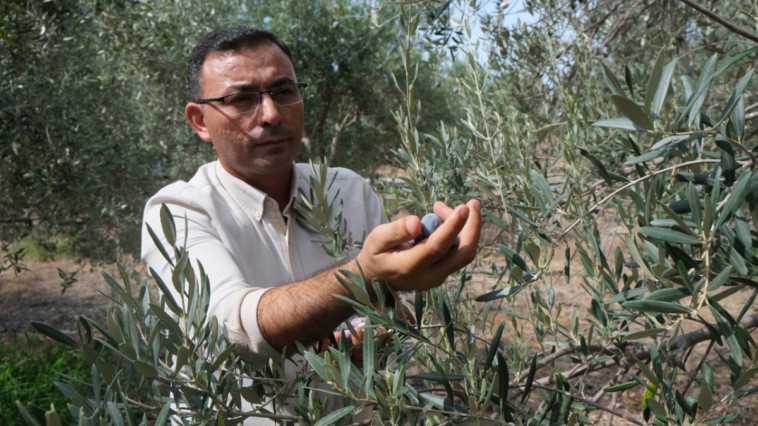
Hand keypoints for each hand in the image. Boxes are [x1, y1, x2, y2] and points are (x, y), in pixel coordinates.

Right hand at [355, 200, 480, 291]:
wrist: (376, 280)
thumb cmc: (376, 255)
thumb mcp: (377, 240)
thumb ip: (395, 231)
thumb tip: (416, 222)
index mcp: (410, 267)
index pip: (437, 247)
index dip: (452, 227)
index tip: (464, 208)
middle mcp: (429, 276)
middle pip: (462, 254)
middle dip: (473, 227)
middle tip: (472, 203)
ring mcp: (438, 277)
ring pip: (462, 252)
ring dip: (463, 227)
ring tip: (441, 208)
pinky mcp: (443, 273)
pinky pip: (457, 252)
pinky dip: (457, 233)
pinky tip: (441, 219)